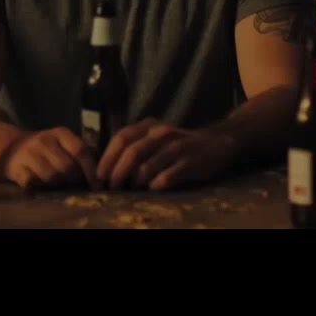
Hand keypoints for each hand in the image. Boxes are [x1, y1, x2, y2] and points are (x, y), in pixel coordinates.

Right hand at [0, 127, 98, 191]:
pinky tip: (39, 186)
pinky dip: (38, 188)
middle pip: (67, 167)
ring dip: (56, 185)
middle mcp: (44, 141)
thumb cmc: (43, 148)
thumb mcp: (60, 143)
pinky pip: (33, 183)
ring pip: (52, 177)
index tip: (96, 184)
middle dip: (73, 180)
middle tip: (73, 185)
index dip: (90, 169)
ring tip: (56, 184)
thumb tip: (98, 178)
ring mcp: (29, 154)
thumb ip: (77, 155)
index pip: (80, 150)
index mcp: (60, 134)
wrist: (9, 144)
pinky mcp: (16, 167)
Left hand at [96, 119, 237, 190]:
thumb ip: (134, 147)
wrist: (215, 142)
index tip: (99, 175)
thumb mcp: (154, 138)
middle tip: (112, 186)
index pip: (121, 138)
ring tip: (132, 189)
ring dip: (135, 181)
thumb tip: (108, 167)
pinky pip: (167, 177)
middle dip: (117, 172)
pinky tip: (153, 188)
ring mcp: (176, 147)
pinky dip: (156, 185)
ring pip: (147, 166)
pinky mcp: (190, 162)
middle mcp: (161, 133)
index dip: (107, 158)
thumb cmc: (177, 145)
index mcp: (148, 126)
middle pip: (132, 152)